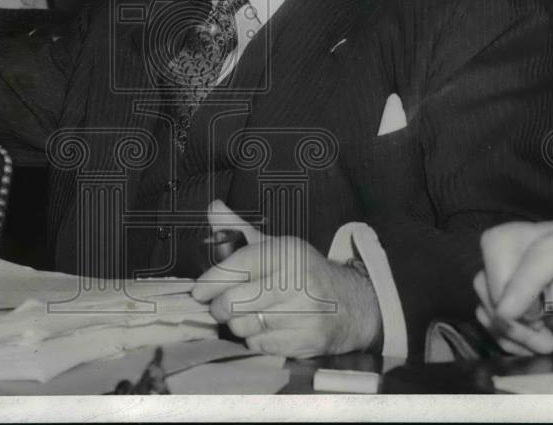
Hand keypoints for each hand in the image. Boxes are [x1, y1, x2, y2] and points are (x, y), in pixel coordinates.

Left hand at [190, 200, 381, 357]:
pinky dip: (255, 339)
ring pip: (244, 326)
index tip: (199, 290)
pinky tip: (264, 328)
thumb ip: (239, 228)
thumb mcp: (276, 246)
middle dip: (219, 307)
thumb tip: (213, 207)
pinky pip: (260, 345)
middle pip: (234, 302)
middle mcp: (297, 280)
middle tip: (219, 306)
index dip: (211, 281)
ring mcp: (304, 312)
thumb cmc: (304, 273)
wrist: (353, 304)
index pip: (238, 266)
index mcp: (287, 252)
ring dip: (236, 324)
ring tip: (244, 316)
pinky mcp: (307, 340)